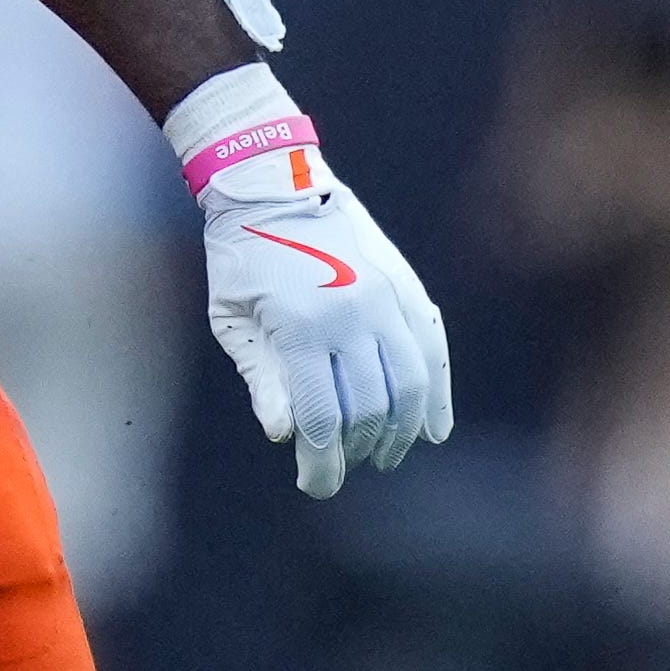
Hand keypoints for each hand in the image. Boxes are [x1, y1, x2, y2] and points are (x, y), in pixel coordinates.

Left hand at [175, 72, 451, 497]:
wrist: (273, 185)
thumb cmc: (241, 257)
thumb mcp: (233, 320)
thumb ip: (261, 380)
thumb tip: (289, 436)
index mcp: (302, 328)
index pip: (322, 418)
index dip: (322, 463)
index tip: (316, 485)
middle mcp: (352, 315)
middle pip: (368, 409)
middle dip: (355, 450)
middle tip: (340, 467)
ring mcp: (386, 299)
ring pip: (408, 385)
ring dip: (398, 431)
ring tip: (382, 455)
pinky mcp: (406, 288)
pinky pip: (432, 350)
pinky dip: (437, 394)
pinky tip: (433, 429)